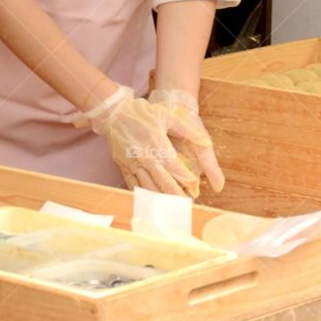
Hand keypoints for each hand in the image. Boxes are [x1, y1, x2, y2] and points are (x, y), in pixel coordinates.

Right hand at [74, 85, 203, 194]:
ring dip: (162, 199)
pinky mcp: (124, 167)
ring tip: (174, 206)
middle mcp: (144, 157)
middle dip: (177, 196)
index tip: (195, 188)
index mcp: (157, 143)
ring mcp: (132, 164)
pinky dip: (146, 195)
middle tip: (187, 204)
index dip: (187, 181)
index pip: (175, 168)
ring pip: (149, 188)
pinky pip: (135, 186)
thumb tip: (206, 141)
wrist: (114, 113)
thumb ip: (187, 130)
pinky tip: (154, 201)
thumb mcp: (168, 115)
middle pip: (163, 182)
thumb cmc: (144, 114)